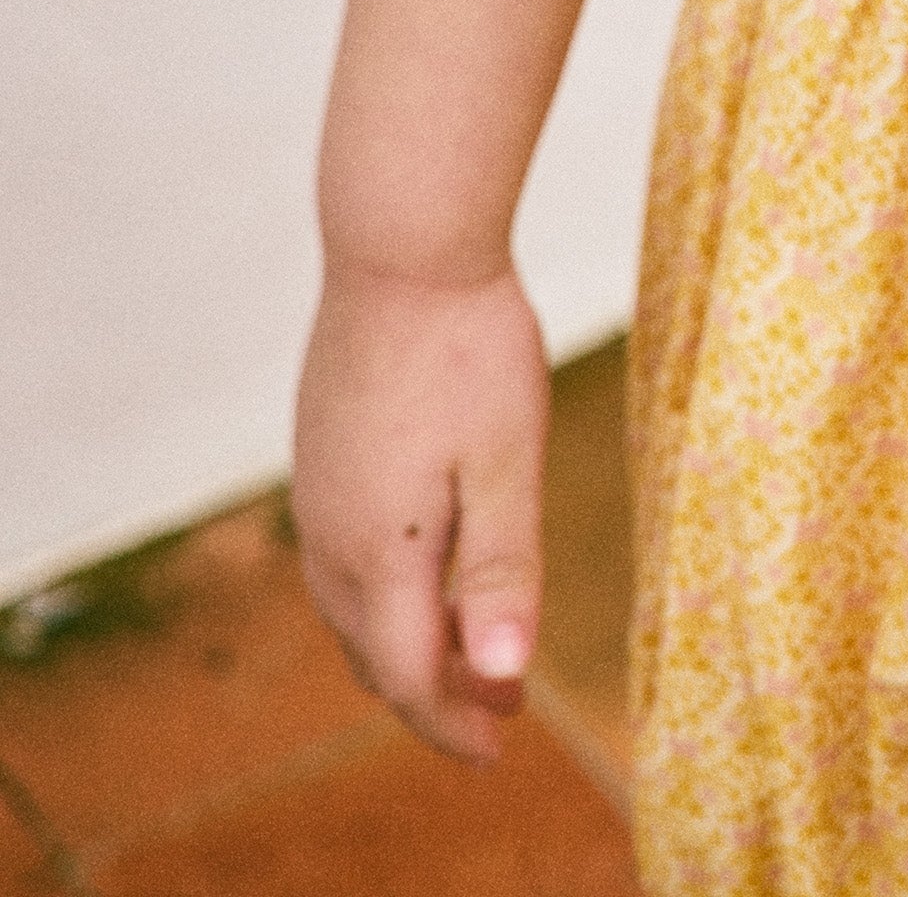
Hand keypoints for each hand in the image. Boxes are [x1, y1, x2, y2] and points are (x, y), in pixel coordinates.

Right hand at [293, 259, 549, 760]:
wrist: (401, 244)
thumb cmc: (468, 348)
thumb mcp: (506, 462)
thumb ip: (502, 571)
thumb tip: (500, 678)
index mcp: (378, 551)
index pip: (407, 676)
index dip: (453, 723)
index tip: (501, 748)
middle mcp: (329, 535)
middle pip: (372, 652)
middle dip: (430, 693)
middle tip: (496, 711)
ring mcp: (315, 491)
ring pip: (350, 607)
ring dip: (403, 641)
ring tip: (464, 650)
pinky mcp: (318, 452)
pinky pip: (341, 556)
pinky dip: (382, 589)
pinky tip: (423, 566)